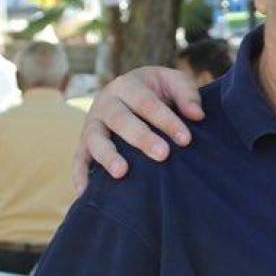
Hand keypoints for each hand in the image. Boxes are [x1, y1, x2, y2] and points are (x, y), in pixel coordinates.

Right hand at [72, 66, 202, 194]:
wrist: (130, 92)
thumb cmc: (157, 91)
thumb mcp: (173, 82)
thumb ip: (186, 94)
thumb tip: (197, 116)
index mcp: (127, 85)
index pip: (147, 102)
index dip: (166, 120)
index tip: (186, 139)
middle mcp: (105, 103)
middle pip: (120, 119)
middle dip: (141, 137)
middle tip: (163, 154)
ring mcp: (92, 124)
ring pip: (95, 139)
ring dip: (107, 155)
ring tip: (122, 173)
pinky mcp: (84, 144)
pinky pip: (78, 160)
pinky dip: (79, 175)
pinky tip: (85, 193)